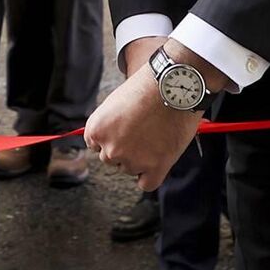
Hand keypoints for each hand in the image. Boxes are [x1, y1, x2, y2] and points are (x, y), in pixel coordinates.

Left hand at [83, 60, 201, 191]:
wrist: (173, 86)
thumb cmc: (147, 87)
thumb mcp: (117, 102)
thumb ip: (110, 124)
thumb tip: (112, 137)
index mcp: (96, 130)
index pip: (96, 145)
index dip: (112, 137)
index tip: (124, 131)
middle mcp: (110, 149)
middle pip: (111, 159)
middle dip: (125, 149)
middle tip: (143, 133)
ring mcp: (131, 161)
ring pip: (130, 169)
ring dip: (140, 159)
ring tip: (156, 136)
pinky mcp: (155, 168)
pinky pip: (146, 184)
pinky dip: (150, 175)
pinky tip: (157, 161)